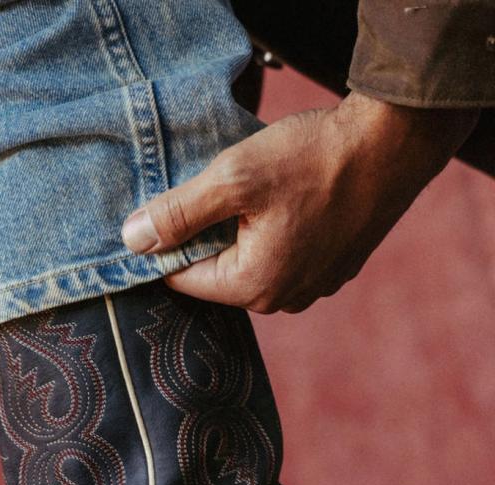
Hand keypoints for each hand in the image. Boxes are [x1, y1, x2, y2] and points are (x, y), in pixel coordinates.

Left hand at [121, 92, 479, 313]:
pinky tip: (285, 199)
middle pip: (217, 274)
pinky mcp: (334, 268)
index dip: (169, 243)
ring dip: (242, 233)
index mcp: (254, 288)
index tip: (172, 208)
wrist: (395, 142)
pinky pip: (285, 256)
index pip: (181, 279)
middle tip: (216, 192)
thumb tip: (130, 240)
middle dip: (207, 238)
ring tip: (254, 193)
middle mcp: (284, 300)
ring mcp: (314, 287)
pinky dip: (276, 232)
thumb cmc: (313, 158)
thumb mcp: (232, 179)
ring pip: (251, 263)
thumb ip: (178, 214)